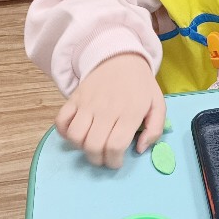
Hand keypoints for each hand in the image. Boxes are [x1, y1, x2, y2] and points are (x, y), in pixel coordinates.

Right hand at [55, 53, 165, 168]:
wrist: (120, 57)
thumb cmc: (140, 85)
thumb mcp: (158, 104)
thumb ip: (155, 130)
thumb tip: (139, 149)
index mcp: (129, 113)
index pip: (114, 146)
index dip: (114, 161)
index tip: (116, 161)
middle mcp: (106, 110)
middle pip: (93, 146)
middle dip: (98, 160)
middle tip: (104, 156)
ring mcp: (87, 104)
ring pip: (75, 136)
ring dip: (81, 148)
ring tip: (90, 145)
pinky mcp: (74, 98)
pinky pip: (61, 121)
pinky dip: (64, 132)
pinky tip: (76, 133)